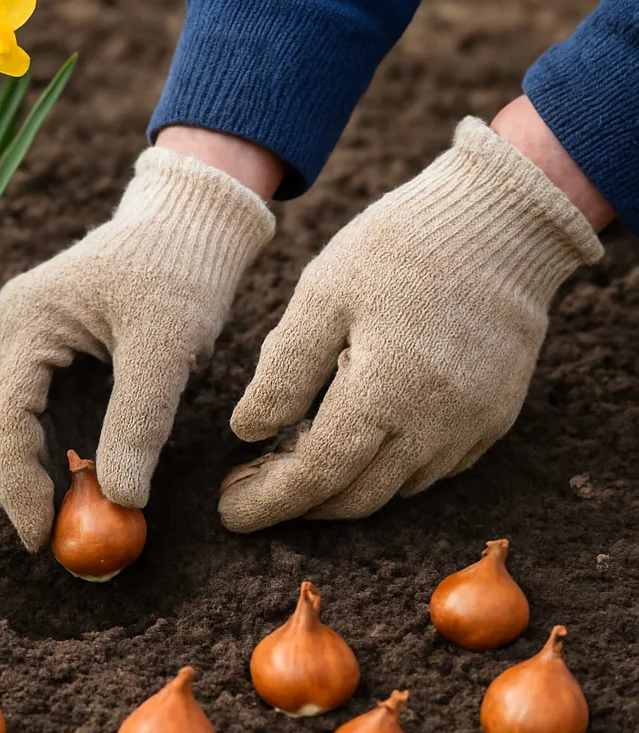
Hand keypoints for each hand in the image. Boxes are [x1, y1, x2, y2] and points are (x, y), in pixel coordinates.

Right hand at [0, 146, 274, 549]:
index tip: (43, 537)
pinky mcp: (49, 347)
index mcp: (26, 321)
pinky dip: (54, 448)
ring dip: (35, 470)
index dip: (19, 485)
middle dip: (20, 484)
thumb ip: (140, 422)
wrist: (191, 222)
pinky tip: (79, 479)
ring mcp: (26, 336)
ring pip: (12, 422)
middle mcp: (12, 328)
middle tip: (53, 539)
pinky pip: (39, 409)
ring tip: (68, 517)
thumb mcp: (166, 347)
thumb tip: (122, 501)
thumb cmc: (180, 271)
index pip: (6, 418)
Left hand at [218, 117, 603, 532]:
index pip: (316, 475)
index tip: (228, 511)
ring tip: (293, 458)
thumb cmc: (401, 248)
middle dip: (295, 505)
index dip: (267, 500)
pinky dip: (383, 469)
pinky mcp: (493, 419)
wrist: (504, 221)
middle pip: (353, 498)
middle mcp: (434, 425)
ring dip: (338, 488)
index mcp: (384, 392)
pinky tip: (355, 440)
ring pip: (392, 490)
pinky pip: (430, 469)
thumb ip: (284, 370)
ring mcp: (470, 427)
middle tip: (249, 487)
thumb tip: (247, 432)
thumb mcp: (323, 294)